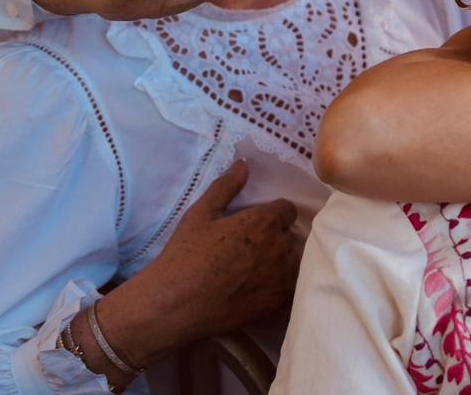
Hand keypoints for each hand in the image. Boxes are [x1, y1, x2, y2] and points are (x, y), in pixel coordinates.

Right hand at [94, 161, 298, 367]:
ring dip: (285, 264)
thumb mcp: (200, 214)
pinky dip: (283, 288)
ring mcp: (282, 278)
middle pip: (293, 236)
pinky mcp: (278, 304)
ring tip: (261, 271)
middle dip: (280, 239)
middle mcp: (280, 247)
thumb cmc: (184, 256)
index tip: (258, 224)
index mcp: (264, 222)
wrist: (173, 305)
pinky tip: (262, 290)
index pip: (287, 210)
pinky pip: (293, 290)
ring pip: (296, 264)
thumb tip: (244, 164)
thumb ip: (226, 187)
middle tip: (255, 250)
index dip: (273, 215)